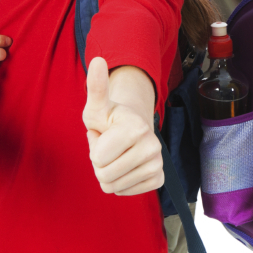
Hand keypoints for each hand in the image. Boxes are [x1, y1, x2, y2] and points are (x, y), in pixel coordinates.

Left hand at [82, 57, 163, 195]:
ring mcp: (158, 164)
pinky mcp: (158, 179)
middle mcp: (152, 147)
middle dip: (99, 163)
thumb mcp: (98, 105)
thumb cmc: (110, 118)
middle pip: (104, 176)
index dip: (93, 148)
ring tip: (116, 155)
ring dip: (108, 173)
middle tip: (109, 147)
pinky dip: (120, 182)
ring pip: (113, 186)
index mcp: (135, 128)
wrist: (133, 128)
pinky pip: (125, 192)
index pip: (97, 159)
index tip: (103, 135)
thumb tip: (97, 60)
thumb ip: (96, 86)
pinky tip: (125, 165)